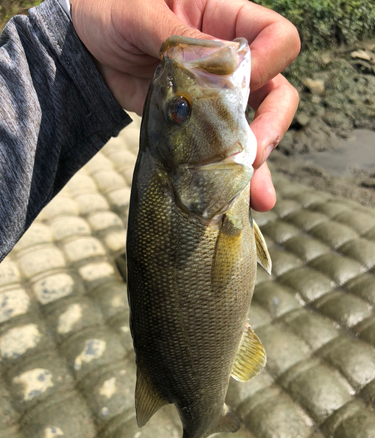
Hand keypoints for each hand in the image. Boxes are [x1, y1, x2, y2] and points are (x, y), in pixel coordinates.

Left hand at [71, 0, 299, 211]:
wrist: (84, 49)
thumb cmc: (109, 10)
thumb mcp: (139, 11)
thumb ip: (178, 38)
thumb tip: (220, 66)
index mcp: (225, 20)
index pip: (275, 38)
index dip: (268, 62)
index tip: (238, 84)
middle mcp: (229, 62)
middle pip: (277, 91)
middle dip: (271, 124)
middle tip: (255, 153)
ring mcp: (216, 97)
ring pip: (255, 128)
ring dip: (259, 162)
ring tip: (258, 196)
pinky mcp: (198, 125)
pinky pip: (223, 149)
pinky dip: (232, 174)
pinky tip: (245, 200)